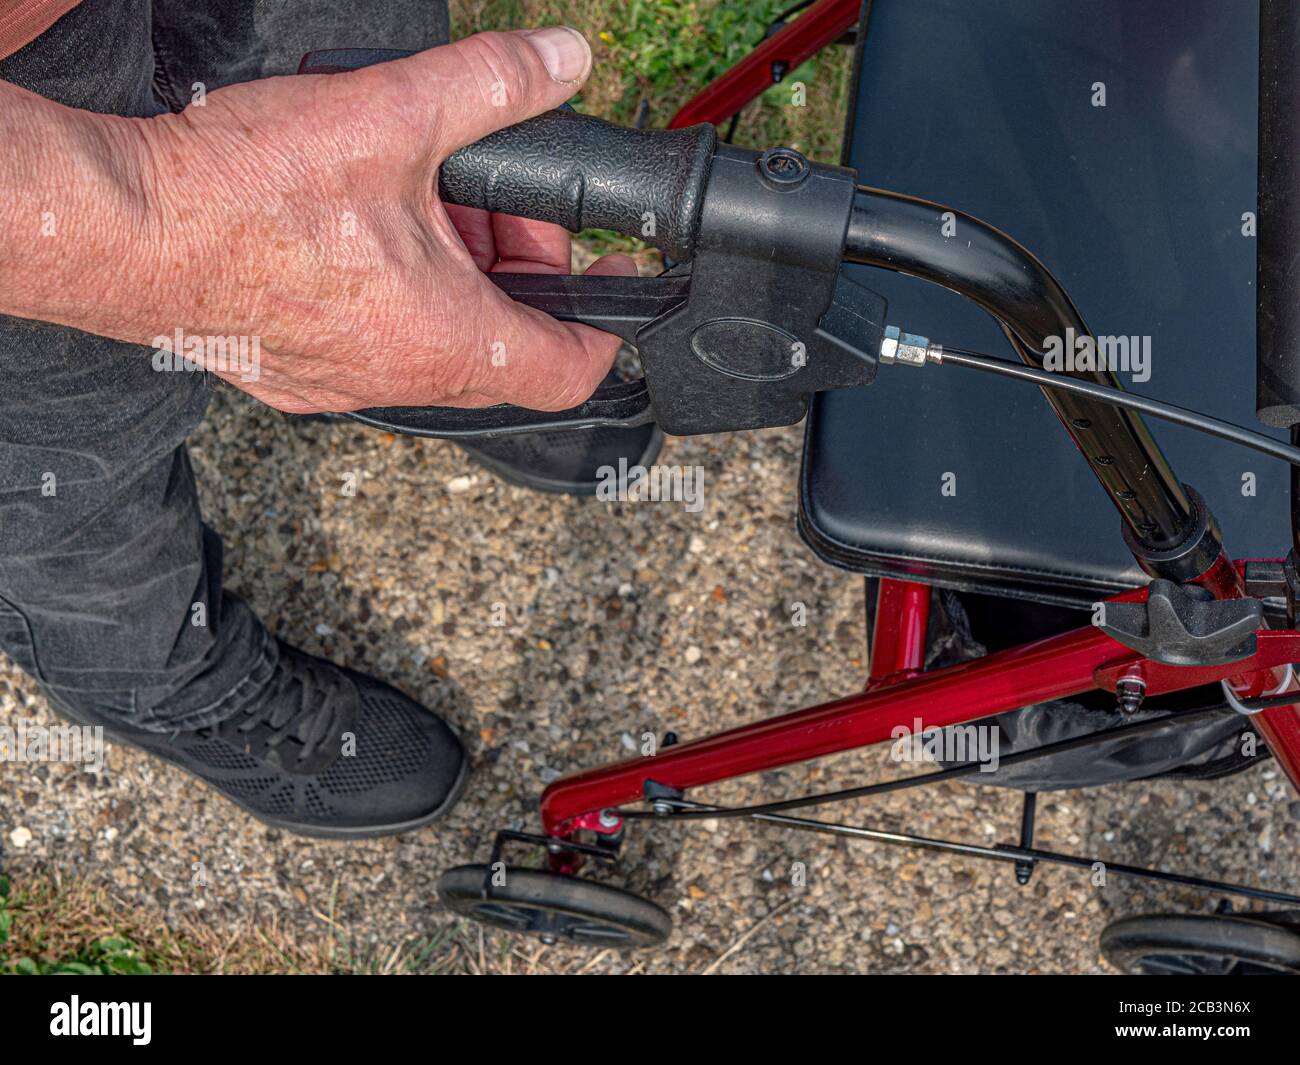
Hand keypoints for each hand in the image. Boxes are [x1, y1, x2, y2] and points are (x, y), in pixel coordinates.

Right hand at [123, 28, 634, 412]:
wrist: (123, 228)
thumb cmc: (243, 195)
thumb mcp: (391, 117)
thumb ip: (490, 86)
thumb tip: (561, 61)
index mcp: (445, 341)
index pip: (568, 369)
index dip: (606, 324)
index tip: (606, 279)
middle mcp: (401, 381)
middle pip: (505, 344)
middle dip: (517, 270)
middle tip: (493, 203)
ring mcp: (346, 386)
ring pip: (440, 342)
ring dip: (455, 277)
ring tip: (423, 201)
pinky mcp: (299, 376)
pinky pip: (379, 345)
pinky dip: (396, 295)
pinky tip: (363, 235)